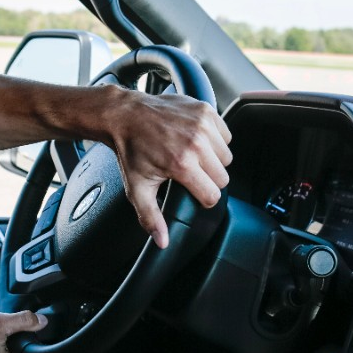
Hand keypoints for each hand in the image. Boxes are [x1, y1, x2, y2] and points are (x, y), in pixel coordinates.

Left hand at [104, 86, 231, 247]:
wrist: (125, 115)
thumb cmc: (131, 150)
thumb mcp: (138, 188)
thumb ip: (151, 218)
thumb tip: (163, 241)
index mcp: (181, 164)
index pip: (213, 194)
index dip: (203, 198)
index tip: (192, 192)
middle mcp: (195, 143)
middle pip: (222, 177)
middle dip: (208, 179)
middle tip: (189, 172)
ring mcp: (202, 125)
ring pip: (226, 156)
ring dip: (214, 159)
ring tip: (192, 155)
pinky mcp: (206, 111)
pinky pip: (226, 134)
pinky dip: (216, 139)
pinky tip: (197, 140)